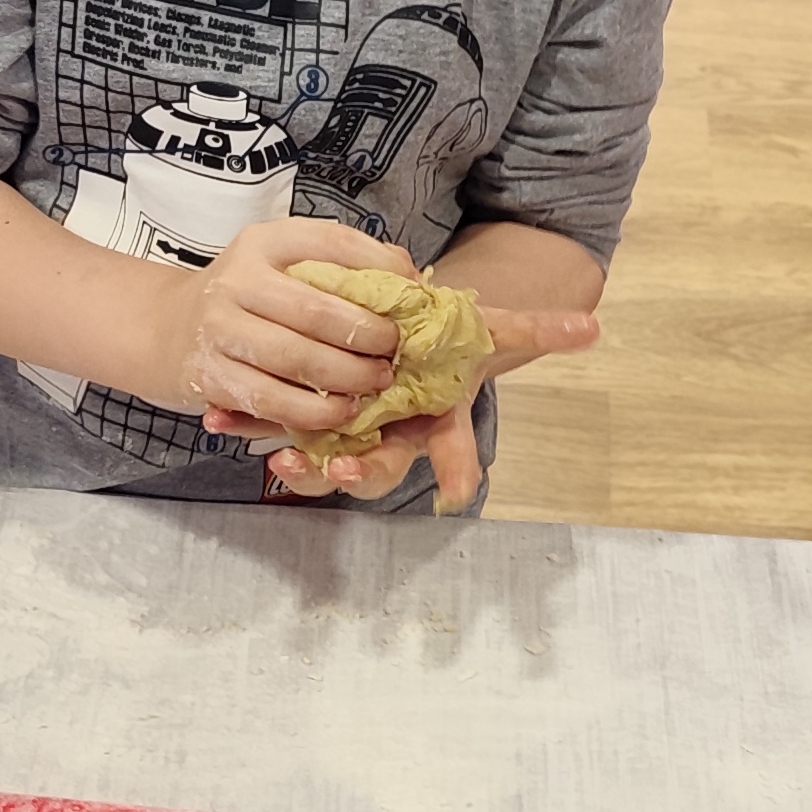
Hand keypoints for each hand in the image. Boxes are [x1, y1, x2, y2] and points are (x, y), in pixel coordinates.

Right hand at [126, 216, 407, 450]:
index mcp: (265, 242)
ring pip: (294, 359)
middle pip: (315, 310)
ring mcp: (218, 329)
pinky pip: (271, 400)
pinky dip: (313, 411)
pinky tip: (340, 412)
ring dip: (345, 377)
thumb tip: (409, 273)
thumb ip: (340, 263)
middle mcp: (237, 280)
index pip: (332, 244)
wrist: (167, 330)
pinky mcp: (210, 375)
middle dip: (366, 335)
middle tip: (396, 352)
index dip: (380, 267)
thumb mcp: (284, 262)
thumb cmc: (246, 297)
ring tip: (376, 384)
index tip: (416, 291)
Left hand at [257, 290, 601, 509]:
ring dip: (286, 460)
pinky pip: (271, 425)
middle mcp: (385, 438)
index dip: (434, 469)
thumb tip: (594, 323)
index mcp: (427, 426)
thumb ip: (540, 330)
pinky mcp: (300, 413)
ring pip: (313, 462)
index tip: (444, 487)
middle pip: (364, 471)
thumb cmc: (452, 342)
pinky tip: (216, 418)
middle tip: (305, 465)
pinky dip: (244, 422)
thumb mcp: (493, 335)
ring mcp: (341, 431)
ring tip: (264, 450)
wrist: (412, 338)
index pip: (430, 457)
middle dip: (338, 474)